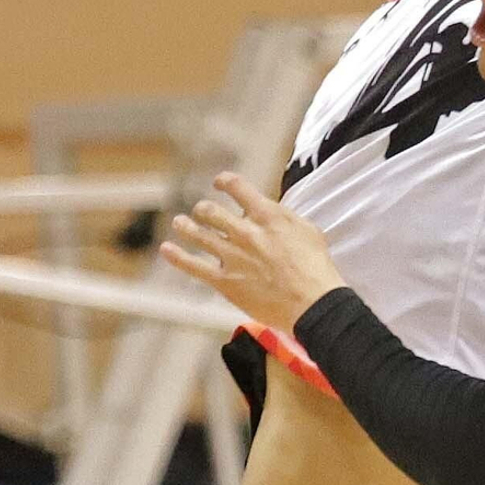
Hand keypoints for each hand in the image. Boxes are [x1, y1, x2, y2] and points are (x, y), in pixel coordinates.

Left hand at [161, 172, 343, 335]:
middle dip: (204, 209)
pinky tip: (167, 249)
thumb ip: (283, 217)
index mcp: (267, 215)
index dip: (224, 181)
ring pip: (197, 233)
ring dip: (185, 225)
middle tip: (203, 212)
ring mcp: (232, 257)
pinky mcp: (225, 281)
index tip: (219, 183)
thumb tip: (269, 211)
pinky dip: (177, 256)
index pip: (237, 187)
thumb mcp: (307, 230)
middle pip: (211, 211)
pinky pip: (193, 266)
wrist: (313, 303)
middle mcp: (245, 232)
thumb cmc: (316, 268)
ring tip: (180, 222)